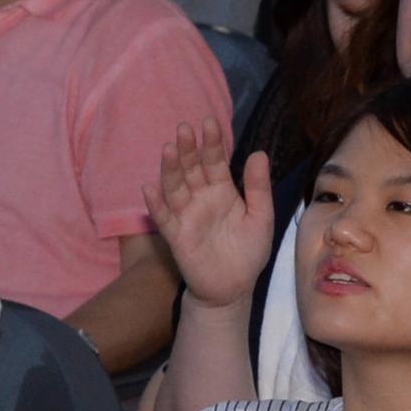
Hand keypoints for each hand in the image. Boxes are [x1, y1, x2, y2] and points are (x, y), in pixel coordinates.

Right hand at [145, 123, 273, 308]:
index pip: (215, 161)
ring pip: (175, 187)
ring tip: (168, 149)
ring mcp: (186, 215)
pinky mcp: (176, 235)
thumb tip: (258, 153)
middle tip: (185, 128)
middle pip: (192, 168)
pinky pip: (164, 218)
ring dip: (170, 169)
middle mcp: (201, 198)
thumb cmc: (248, 252)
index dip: (212, 143)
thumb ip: (258, 188)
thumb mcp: (261, 218)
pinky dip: (155, 204)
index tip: (210, 122)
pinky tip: (149, 188)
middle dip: (188, 149)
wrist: (234, 288)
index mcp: (222, 190)